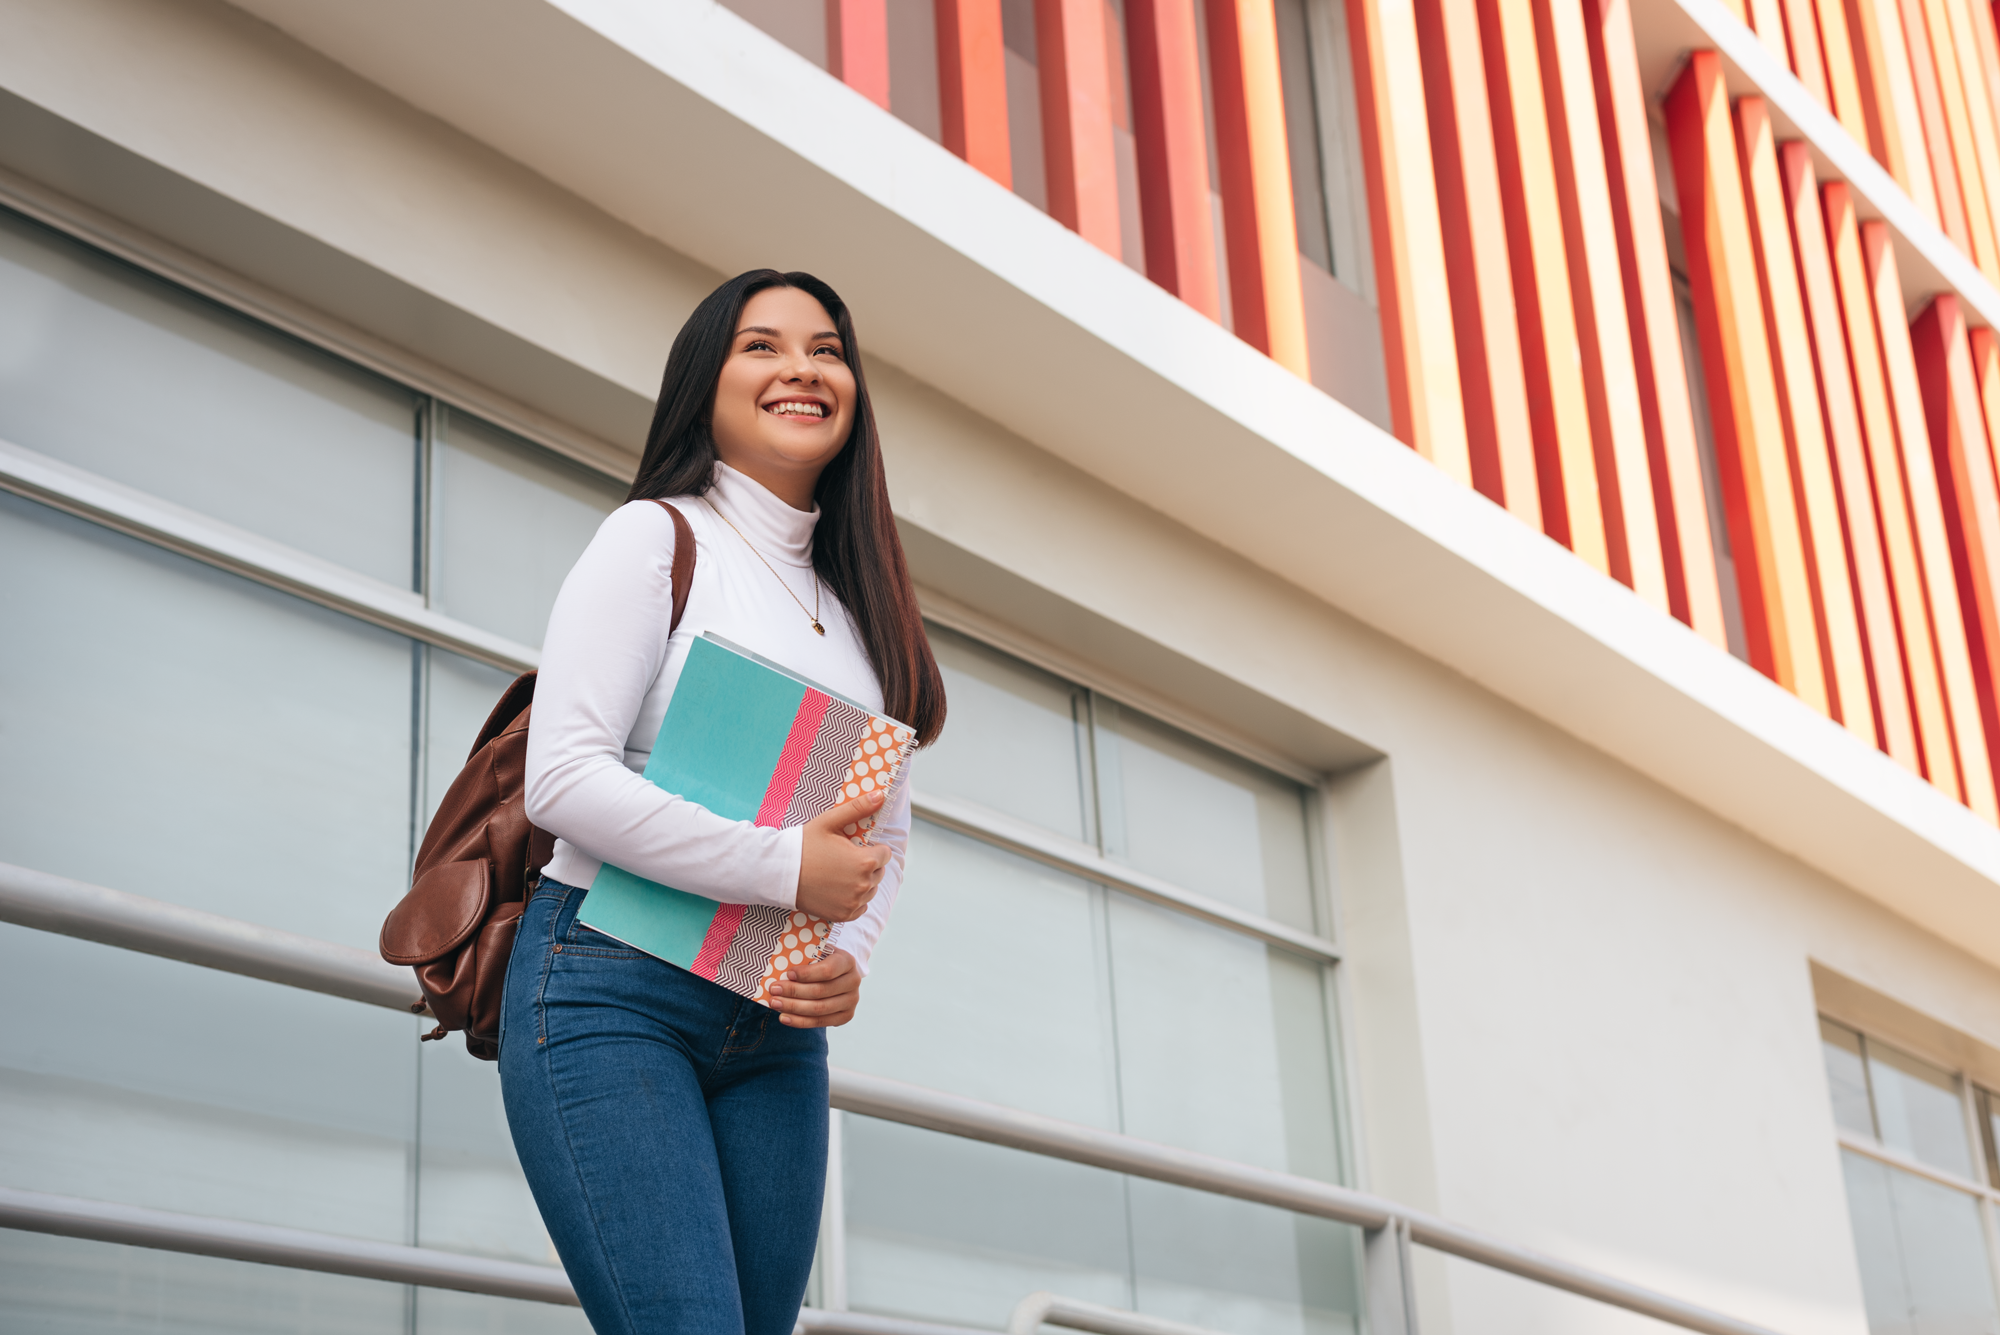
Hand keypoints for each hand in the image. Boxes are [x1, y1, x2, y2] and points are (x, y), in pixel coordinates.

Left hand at [767, 948, 862, 1026]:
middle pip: (820, 991)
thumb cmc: (822, 961)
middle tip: (774, 990)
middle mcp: (853, 981)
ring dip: (793, 1007)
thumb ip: (804, 957)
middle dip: (794, 991)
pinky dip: (800, 1021)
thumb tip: (780, 969)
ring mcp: (851, 1000)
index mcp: (847, 961)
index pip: (827, 971)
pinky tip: (784, 1018)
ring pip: (819, 1008)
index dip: (806, 974)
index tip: (788, 974)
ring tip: (775, 1003)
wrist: (838, 975)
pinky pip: (820, 1022)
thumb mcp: (817, 953)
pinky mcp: (846, 1016)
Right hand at [796, 790, 891, 922]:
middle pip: (879, 872)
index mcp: (865, 861)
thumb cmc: (804, 844)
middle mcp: (863, 885)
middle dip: (867, 865)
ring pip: (870, 890)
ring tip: (838, 873)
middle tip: (843, 859)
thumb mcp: (829, 822)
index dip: (872, 848)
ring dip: (861, 882)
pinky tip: (837, 889)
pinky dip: (854, 899)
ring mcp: (854, 903)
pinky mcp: (844, 915)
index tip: (855, 847)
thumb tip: (880, 795)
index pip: (886, 854)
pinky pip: (861, 907)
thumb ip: (857, 808)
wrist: (779, 872)